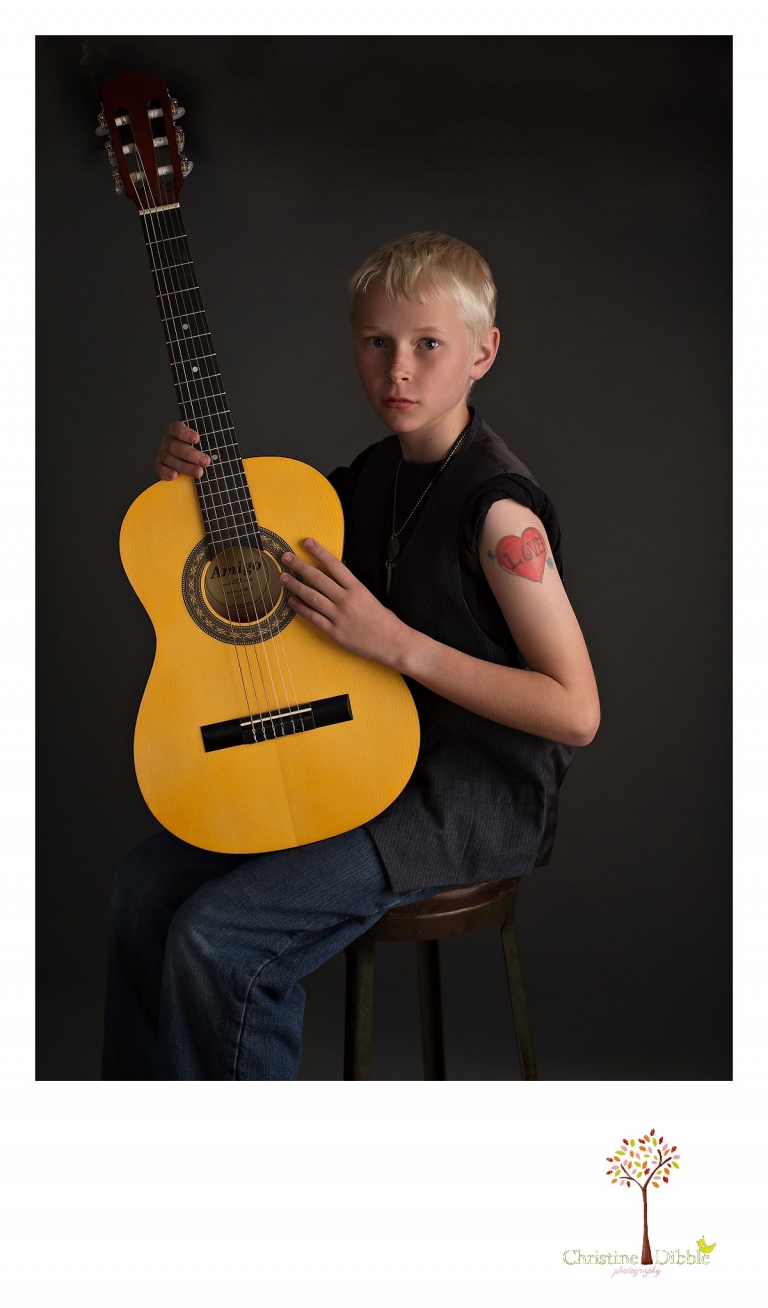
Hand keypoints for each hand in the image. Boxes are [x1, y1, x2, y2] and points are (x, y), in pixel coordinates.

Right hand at [154, 421, 210, 480]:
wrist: (196, 464)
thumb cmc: (202, 450)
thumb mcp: (208, 442)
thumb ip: (211, 441)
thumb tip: (219, 446)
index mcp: (177, 431)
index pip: (177, 428)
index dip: (185, 433)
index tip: (197, 439)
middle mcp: (169, 441)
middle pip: (175, 446)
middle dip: (191, 454)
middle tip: (205, 461)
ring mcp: (163, 453)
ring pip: (169, 459)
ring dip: (184, 466)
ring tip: (198, 472)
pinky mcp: (160, 466)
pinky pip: (160, 469)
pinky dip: (166, 472)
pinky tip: (175, 476)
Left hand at [279, 539, 411, 668]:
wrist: (394, 643)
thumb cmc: (385, 621)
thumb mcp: (370, 597)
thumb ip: (352, 589)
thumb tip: (334, 580)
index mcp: (357, 589)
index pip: (334, 565)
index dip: (319, 552)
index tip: (307, 543)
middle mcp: (346, 600)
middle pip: (318, 578)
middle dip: (300, 566)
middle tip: (286, 557)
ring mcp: (339, 616)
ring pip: (312, 597)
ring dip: (295, 585)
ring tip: (283, 577)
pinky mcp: (334, 632)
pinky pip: (313, 618)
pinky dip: (301, 609)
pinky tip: (292, 601)